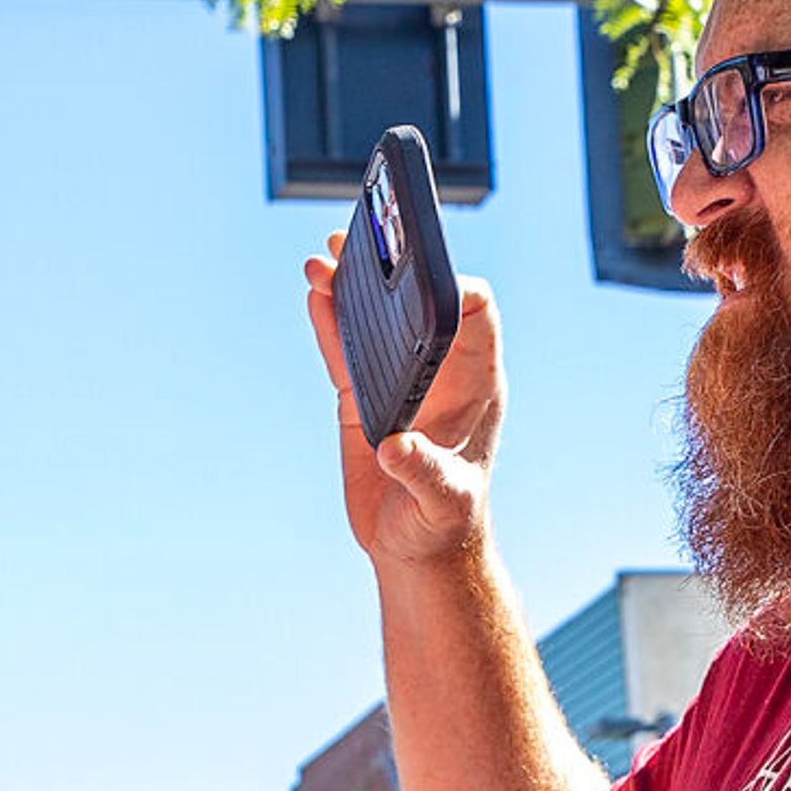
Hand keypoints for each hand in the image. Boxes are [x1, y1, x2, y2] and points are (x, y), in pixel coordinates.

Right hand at [304, 237, 506, 571]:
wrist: (415, 547)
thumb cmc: (445, 524)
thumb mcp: (442, 501)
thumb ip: (424, 473)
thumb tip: (396, 448)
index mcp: (474, 384)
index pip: (475, 314)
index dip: (456, 286)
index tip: (424, 275)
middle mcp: (437, 371)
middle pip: (417, 302)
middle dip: (391, 270)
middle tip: (363, 242)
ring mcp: (397, 380)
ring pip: (374, 320)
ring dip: (352, 287)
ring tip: (324, 259)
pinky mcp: (362, 398)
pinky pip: (343, 349)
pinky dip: (328, 321)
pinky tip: (315, 293)